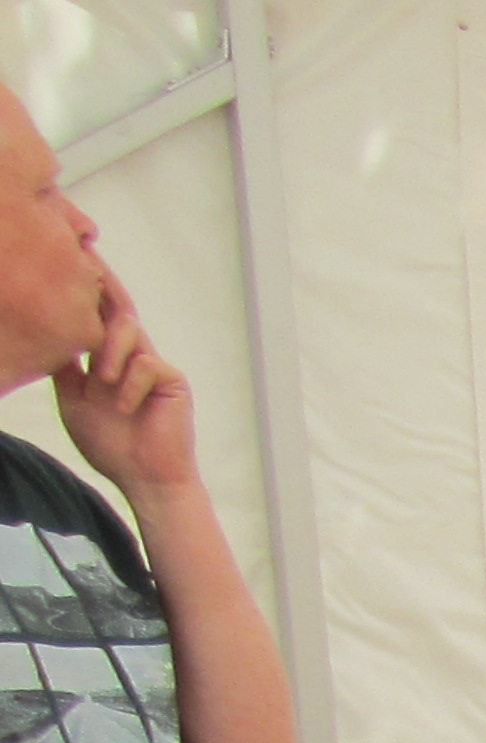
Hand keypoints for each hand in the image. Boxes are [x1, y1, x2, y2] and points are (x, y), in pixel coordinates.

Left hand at [51, 270, 196, 498]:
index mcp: (107, 358)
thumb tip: (44, 331)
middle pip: (116, 307)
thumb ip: (65, 366)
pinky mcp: (172, 380)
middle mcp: (131, 355)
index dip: (84, 288)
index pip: (95, 315)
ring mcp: (153, 366)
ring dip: (109, 352)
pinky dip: (129, 385)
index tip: (71, 257)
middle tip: (88, 253)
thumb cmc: (110, 444)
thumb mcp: (72, 398)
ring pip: (128, 331)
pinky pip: (146, 365)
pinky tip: (124, 407)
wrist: (143, 478)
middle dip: (102, 282)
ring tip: (102, 380)